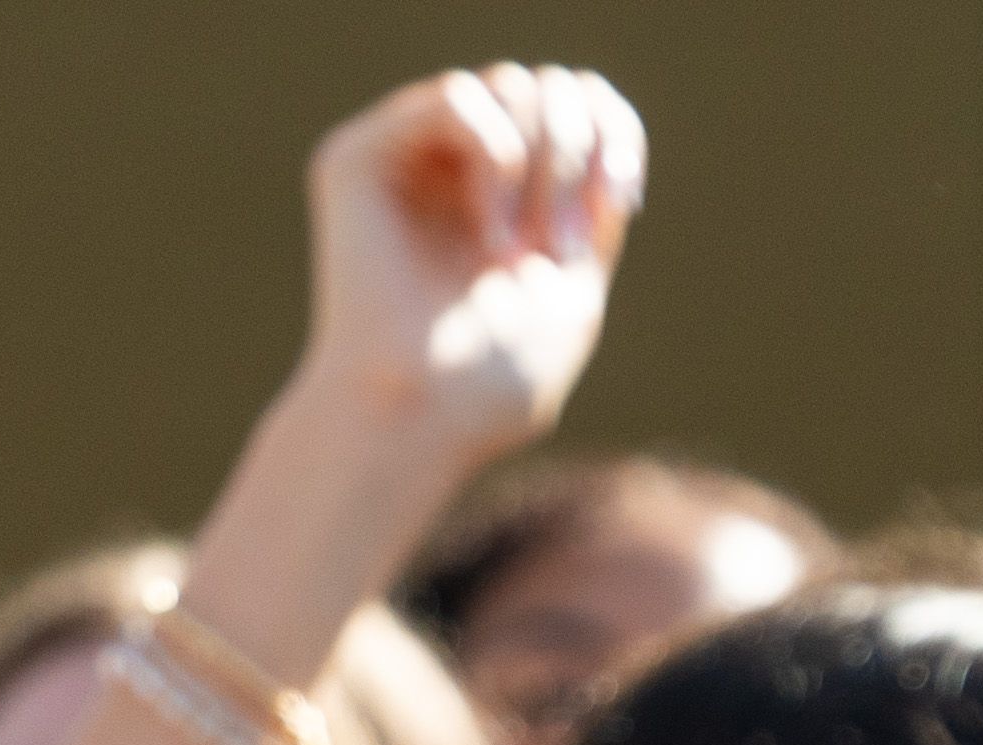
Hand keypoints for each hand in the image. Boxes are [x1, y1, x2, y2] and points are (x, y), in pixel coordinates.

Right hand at [293, 66, 647, 465]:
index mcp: (502, 195)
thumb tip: (604, 133)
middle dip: (576, 159)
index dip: (612, 131)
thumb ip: (592, 207)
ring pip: (507, 84)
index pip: (575, 104)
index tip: (623, 202)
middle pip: (547, 87)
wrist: (419, 421)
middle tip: (560, 247)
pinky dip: (495, 158)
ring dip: (542, 166)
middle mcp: (450, 167)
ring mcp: (403, 159)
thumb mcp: (574, 290)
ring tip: (521, 251)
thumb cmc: (491, 385)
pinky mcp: (359, 157)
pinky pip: (458, 98)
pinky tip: (488, 232)